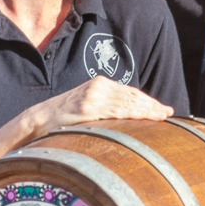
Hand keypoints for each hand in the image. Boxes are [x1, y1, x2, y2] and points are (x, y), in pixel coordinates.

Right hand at [26, 77, 174, 136]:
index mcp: (99, 85)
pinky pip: (116, 110)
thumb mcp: (86, 108)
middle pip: (132, 96)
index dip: (149, 102)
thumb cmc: (62, 119)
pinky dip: (134, 113)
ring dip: (147, 109)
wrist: (36, 121)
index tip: (164, 110)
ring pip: (128, 102)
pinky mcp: (87, 107)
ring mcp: (92, 96)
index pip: (130, 93)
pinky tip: (145, 117)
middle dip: (152, 105)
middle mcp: (98, 87)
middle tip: (168, 114)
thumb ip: (104, 109)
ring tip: (162, 116)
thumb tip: (126, 120)